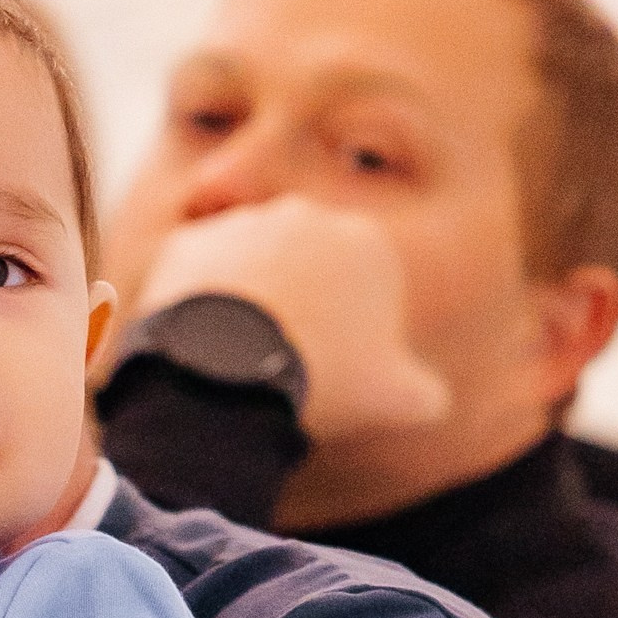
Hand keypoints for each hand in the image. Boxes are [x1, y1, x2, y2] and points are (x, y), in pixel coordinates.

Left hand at [132, 195, 448, 440]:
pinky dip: (199, 302)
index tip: (337, 366)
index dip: (354, 328)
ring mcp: (243, 224)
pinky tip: (203, 342)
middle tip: (287, 358)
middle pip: (306, 266)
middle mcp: (308, 216)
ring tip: (242, 354)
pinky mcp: (189, 245)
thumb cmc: (324, 376)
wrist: (230, 365)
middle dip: (302, 301)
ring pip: (251, 264)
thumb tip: (429, 400)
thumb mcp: (396, 398)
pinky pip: (198, 274)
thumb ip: (425, 393)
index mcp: (369, 242)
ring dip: (250, 297)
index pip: (366, 282)